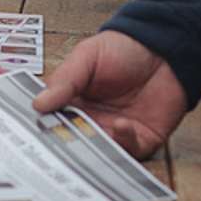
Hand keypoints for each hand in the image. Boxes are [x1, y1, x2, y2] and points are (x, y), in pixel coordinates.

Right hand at [33, 31, 187, 157]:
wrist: (165, 50)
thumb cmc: (123, 49)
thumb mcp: (86, 56)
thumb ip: (64, 80)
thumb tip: (38, 103)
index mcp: (74, 100)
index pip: (53, 118)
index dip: (44, 124)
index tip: (36, 126)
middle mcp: (93, 118)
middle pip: (74, 139)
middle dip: (67, 141)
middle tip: (61, 138)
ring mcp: (116, 130)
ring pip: (99, 150)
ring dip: (95, 144)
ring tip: (94, 129)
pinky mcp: (141, 139)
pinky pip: (129, 151)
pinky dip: (123, 141)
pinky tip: (121, 124)